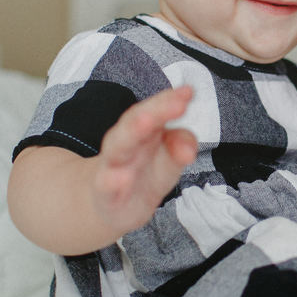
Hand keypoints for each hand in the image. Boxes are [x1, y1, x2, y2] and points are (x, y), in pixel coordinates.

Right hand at [91, 86, 196, 236]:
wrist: (109, 205)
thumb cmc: (144, 175)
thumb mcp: (168, 160)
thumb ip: (181, 145)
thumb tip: (189, 147)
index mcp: (145, 132)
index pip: (155, 111)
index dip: (170, 101)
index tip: (189, 91)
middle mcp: (127, 144)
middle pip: (136, 121)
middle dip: (157, 110)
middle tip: (178, 103)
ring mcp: (114, 167)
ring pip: (118, 147)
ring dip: (132, 132)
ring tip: (146, 121)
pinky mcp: (107, 195)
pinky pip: (107, 186)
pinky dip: (113, 182)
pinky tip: (121, 179)